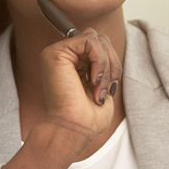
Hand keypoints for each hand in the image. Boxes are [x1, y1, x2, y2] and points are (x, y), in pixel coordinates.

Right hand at [39, 27, 121, 146]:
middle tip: (107, 90)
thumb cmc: (88, 117)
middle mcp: (63, 56)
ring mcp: (58, 53)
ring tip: (99, 90)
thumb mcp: (102, 85)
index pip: (100, 46)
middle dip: (112, 63)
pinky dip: (100, 61)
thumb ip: (103, 63)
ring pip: (96, 38)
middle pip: (100, 39)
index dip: (112, 64)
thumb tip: (108, 47)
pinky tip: (94, 82)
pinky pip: (90, 41)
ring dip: (106, 66)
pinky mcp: (55, 53)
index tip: (111, 89)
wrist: (74, 130)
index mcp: (73, 63)